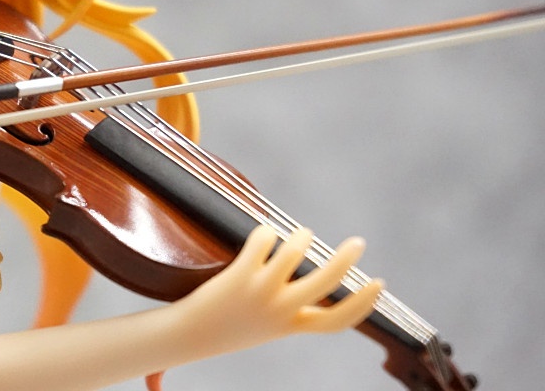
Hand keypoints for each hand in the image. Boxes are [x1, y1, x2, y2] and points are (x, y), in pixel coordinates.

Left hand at [178, 225, 382, 355]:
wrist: (189, 335)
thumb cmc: (223, 326)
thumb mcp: (262, 324)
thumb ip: (284, 309)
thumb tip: (302, 273)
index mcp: (289, 326)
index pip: (337, 321)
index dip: (362, 303)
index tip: (378, 285)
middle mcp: (280, 311)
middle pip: (326, 283)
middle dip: (346, 261)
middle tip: (358, 243)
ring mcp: (261, 291)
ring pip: (295, 253)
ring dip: (300, 237)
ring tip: (299, 235)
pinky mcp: (241, 274)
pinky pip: (264, 241)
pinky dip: (267, 232)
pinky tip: (264, 232)